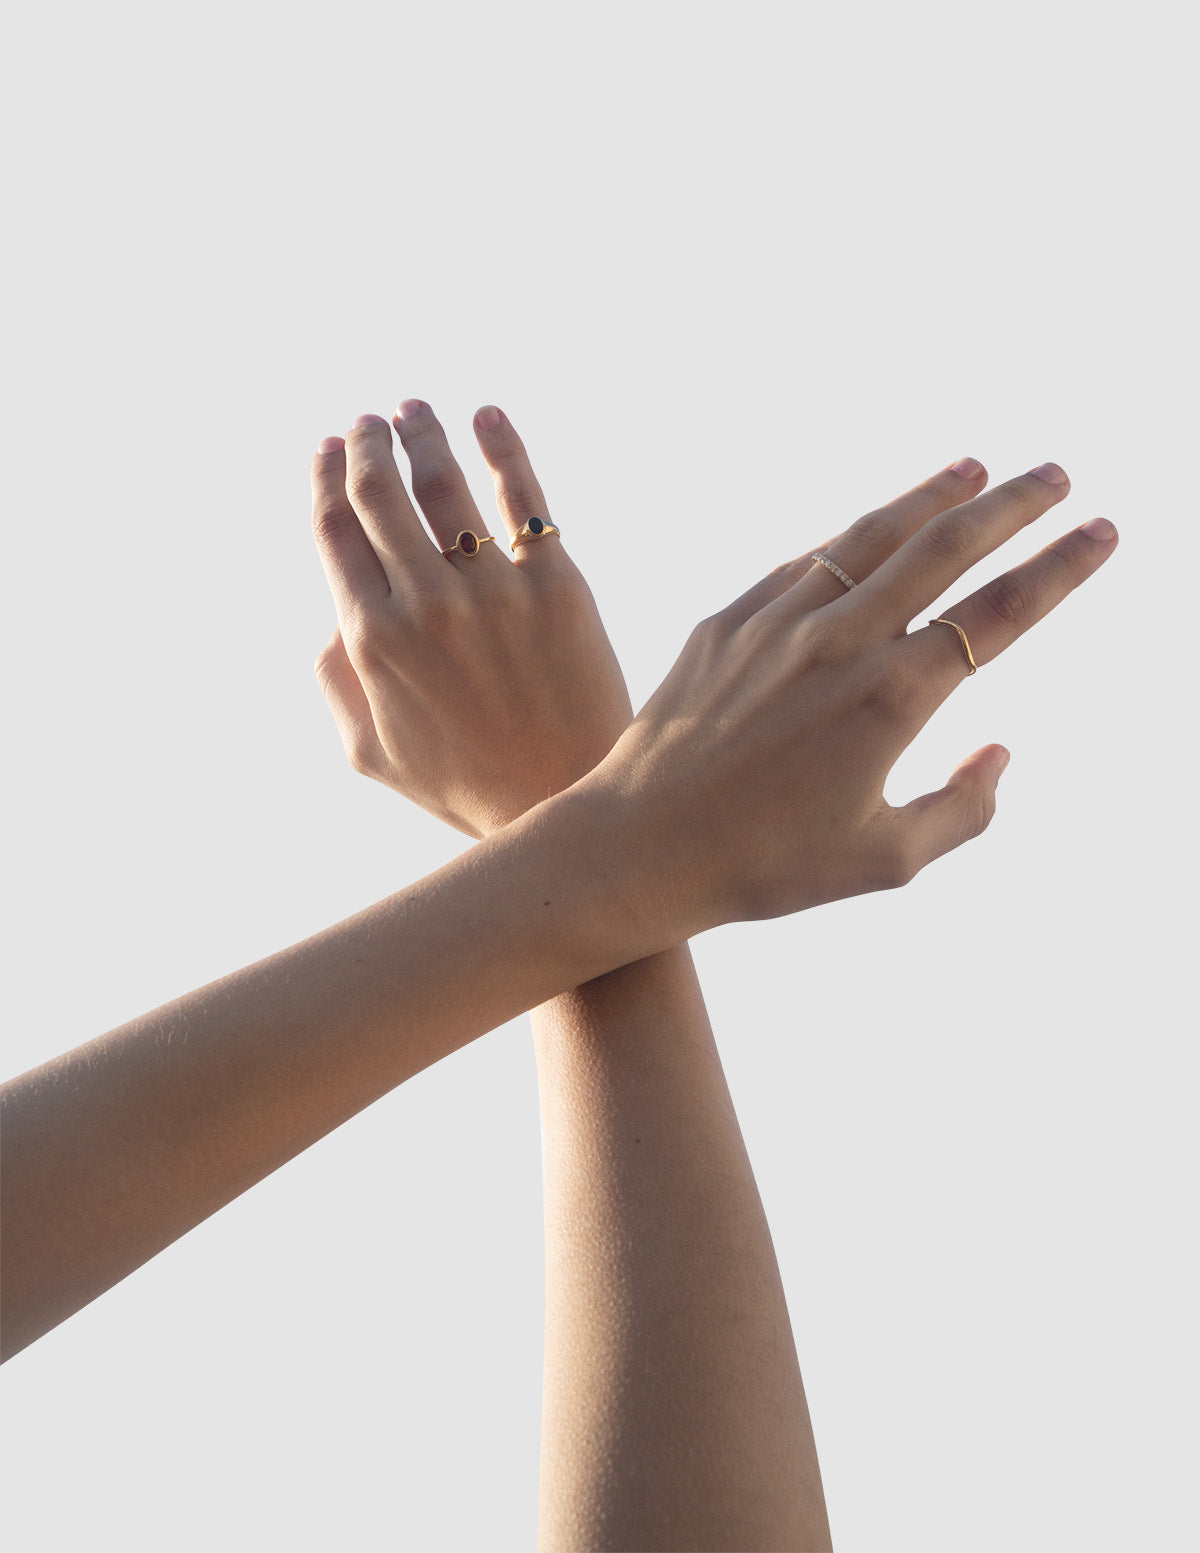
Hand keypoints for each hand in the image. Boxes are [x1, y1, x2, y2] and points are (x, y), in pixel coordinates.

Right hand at [311, 402, 630, 837]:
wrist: (564, 799)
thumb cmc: (463, 781)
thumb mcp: (370, 751)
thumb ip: (335, 680)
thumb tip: (331, 612)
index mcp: (372, 639)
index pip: (334, 530)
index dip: (323, 478)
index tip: (324, 446)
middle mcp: (425, 604)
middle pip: (380, 493)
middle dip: (366, 444)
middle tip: (369, 421)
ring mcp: (492, 590)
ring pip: (444, 483)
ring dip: (422, 433)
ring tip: (416, 410)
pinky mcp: (557, 584)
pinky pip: (526, 497)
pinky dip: (503, 446)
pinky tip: (488, 415)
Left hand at [578, 461, 1116, 936]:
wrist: (638, 847)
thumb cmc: (764, 866)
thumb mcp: (885, 861)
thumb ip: (962, 810)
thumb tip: (1001, 752)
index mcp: (891, 699)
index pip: (1000, 613)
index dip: (1061, 568)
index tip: (1103, 529)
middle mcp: (839, 643)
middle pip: (944, 547)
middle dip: (1012, 504)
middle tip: (1056, 473)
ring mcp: (777, 623)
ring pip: (870, 536)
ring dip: (930, 497)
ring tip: (973, 469)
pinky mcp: (726, 621)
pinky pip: (803, 564)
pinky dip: (849, 540)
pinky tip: (870, 533)